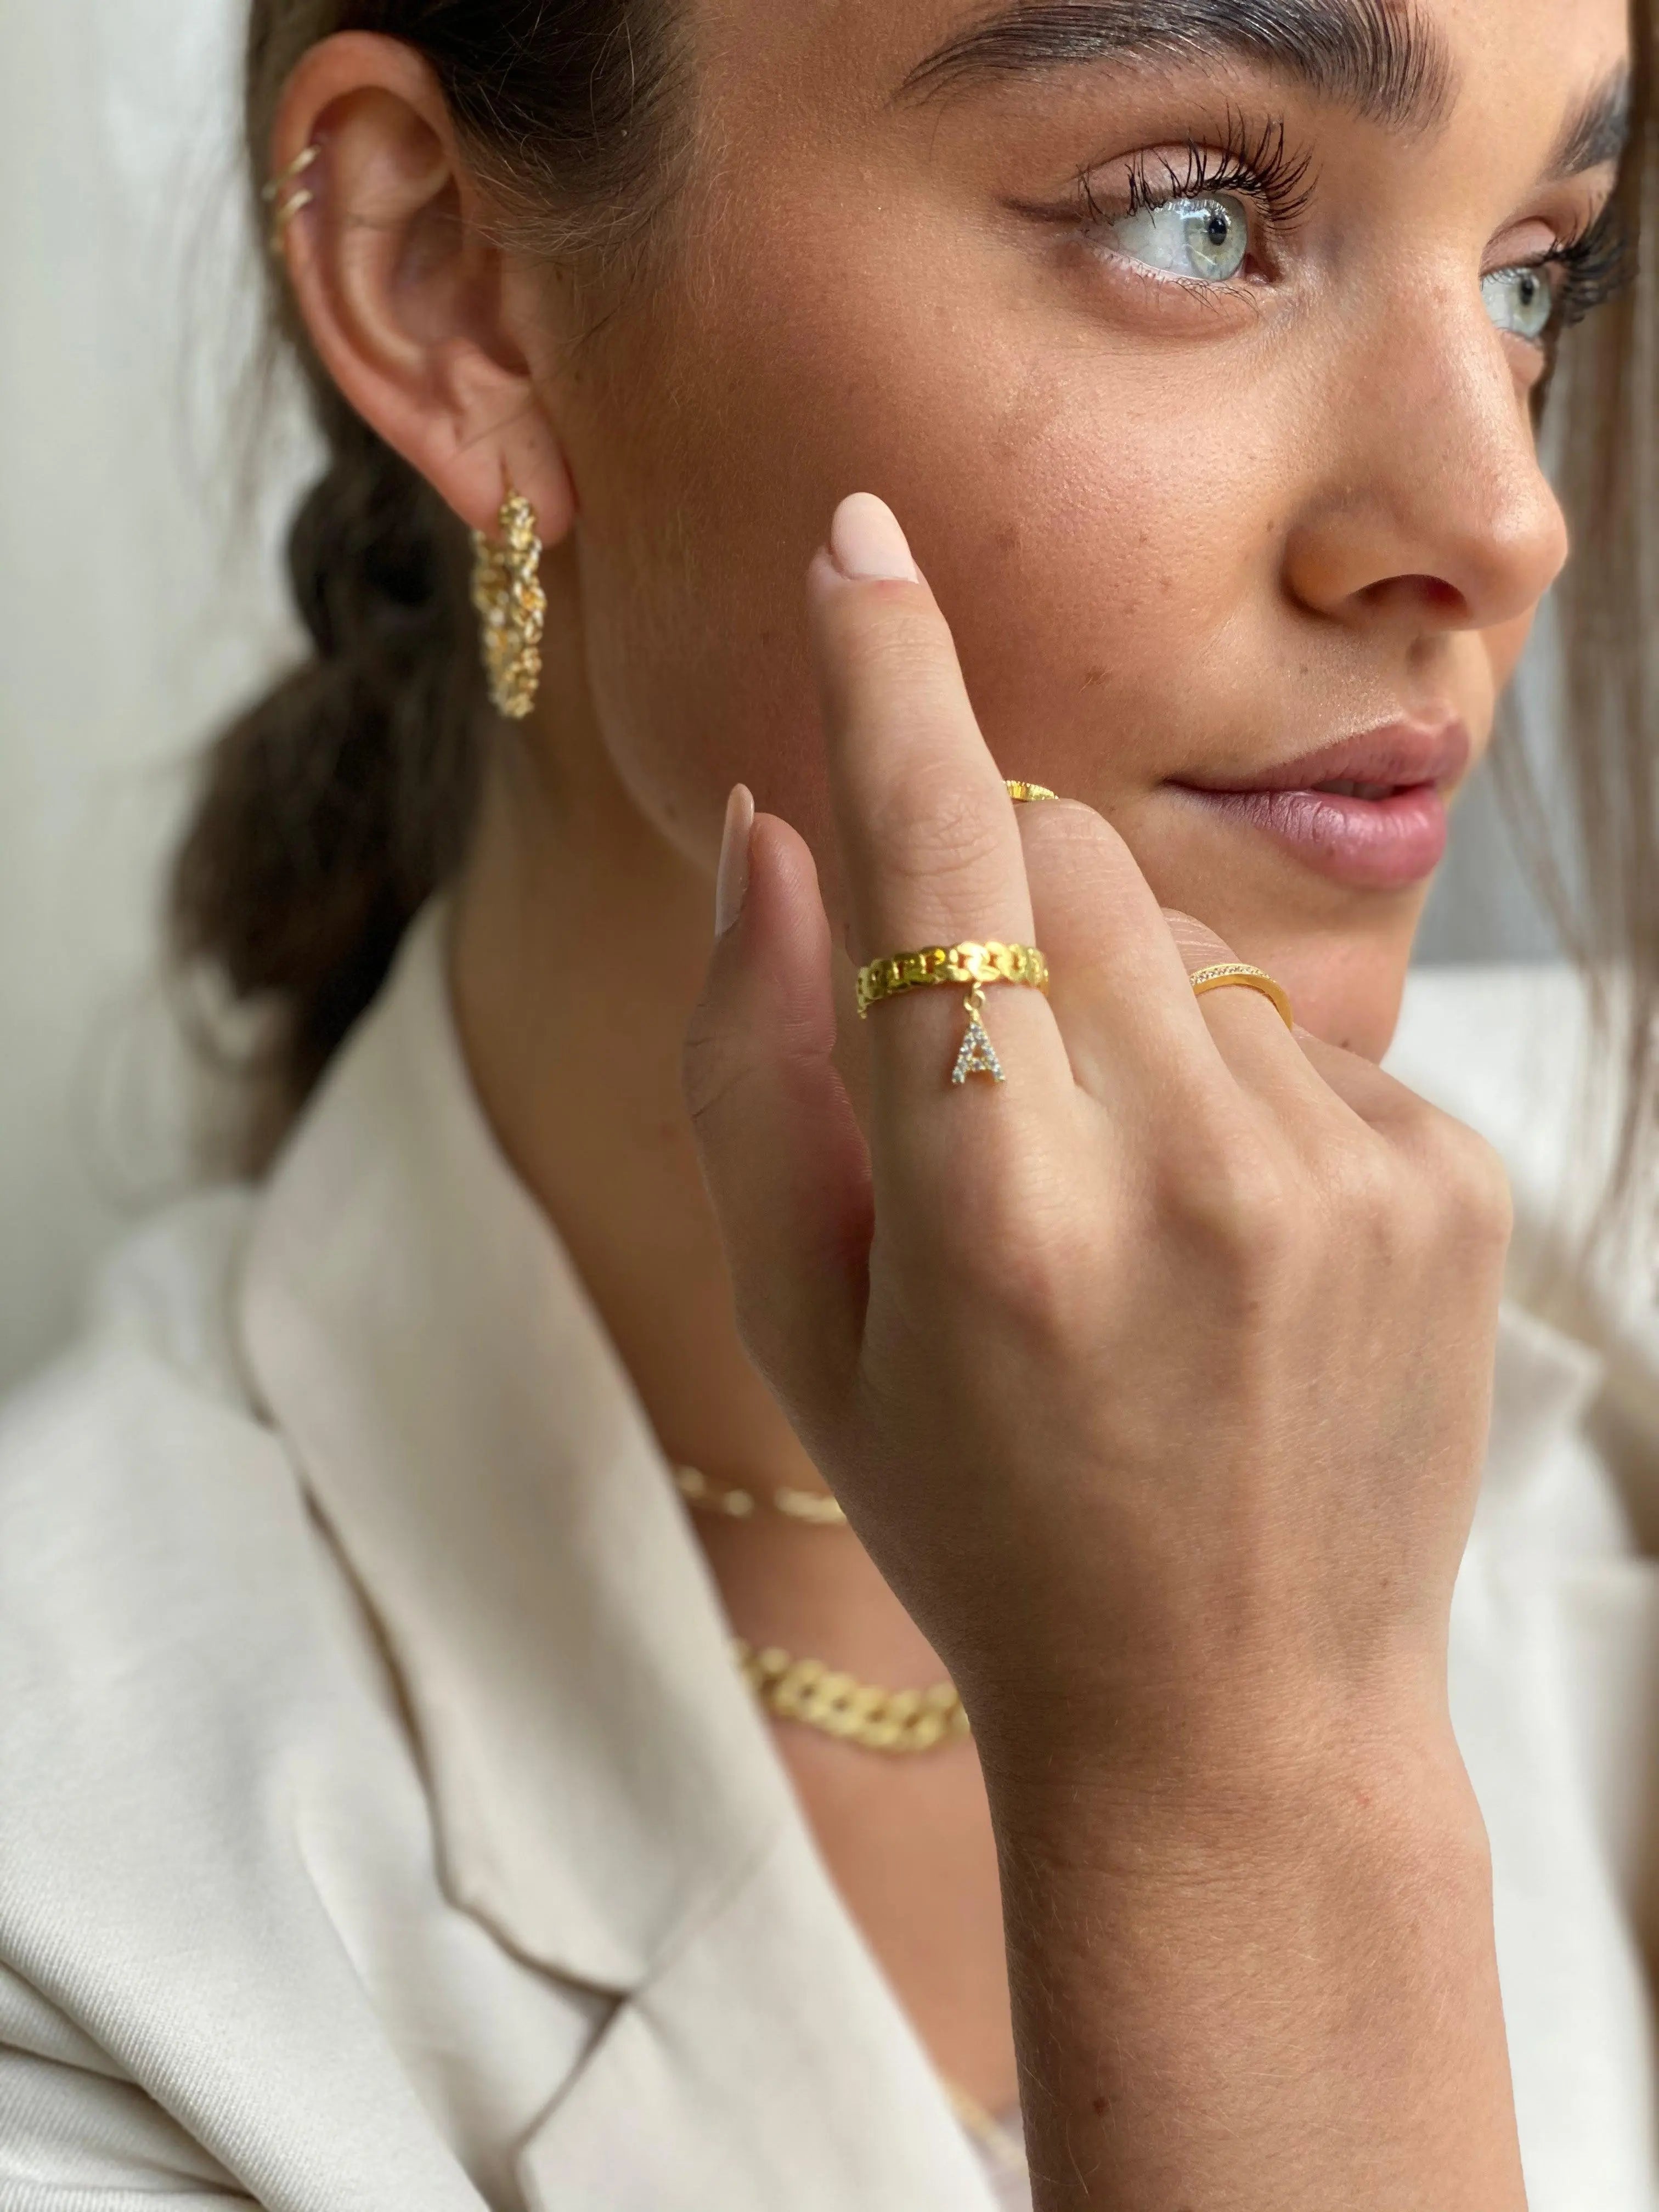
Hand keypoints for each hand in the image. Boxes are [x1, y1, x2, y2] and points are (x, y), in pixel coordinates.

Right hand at [684, 493, 1523, 2210]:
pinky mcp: (1449, 1182)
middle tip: (985, 1075)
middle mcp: (1187, 1179)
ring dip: (1119, 1008)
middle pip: (1065, 851)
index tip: (858, 543)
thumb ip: (756, 1060)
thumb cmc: (973, 1517)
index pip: (937, 871)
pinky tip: (1228, 1246)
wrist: (1231, 1714)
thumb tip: (774, 829)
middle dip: (990, 891)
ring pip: (1183, 933)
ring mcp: (1346, 1177)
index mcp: (994, 1222)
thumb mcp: (804, 1323)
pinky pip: (1301, 1024)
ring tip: (1122, 1208)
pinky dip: (1234, 1089)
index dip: (890, 686)